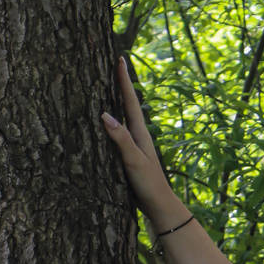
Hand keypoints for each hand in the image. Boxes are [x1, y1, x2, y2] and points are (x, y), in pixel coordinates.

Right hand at [100, 55, 177, 223]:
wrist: (158, 205)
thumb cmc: (148, 183)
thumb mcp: (134, 160)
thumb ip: (120, 138)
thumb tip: (104, 114)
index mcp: (140, 133)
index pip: (129, 100)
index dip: (123, 80)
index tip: (119, 58)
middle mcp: (138, 135)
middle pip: (126, 104)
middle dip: (119, 84)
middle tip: (114, 64)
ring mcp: (134, 145)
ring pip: (122, 117)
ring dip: (115, 101)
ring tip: (107, 86)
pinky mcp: (128, 156)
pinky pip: (117, 132)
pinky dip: (111, 121)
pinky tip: (106, 123)